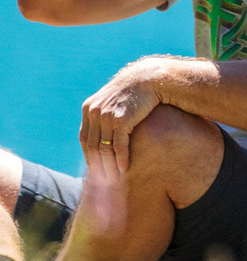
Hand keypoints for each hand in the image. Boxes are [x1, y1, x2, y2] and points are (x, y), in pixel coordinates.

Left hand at [80, 57, 168, 174]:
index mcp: (88, 108)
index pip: (84, 139)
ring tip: (114, 180)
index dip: (89, 156)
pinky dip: (121, 160)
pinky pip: (118, 146)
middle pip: (92, 147)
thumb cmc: (132, 92)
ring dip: (109, 167)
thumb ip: (102, 115)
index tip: (96, 170)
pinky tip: (125, 169)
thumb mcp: (111, 100)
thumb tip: (98, 136)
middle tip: (104, 182)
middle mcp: (94, 112)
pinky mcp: (121, 120)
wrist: (149, 79)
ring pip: (104, 149)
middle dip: (98, 166)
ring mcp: (106, 116)